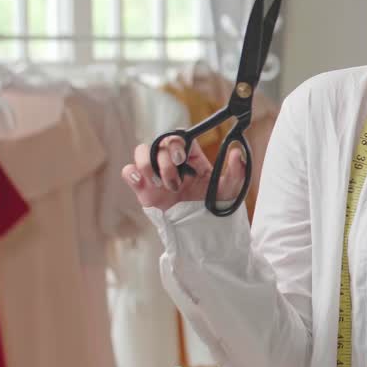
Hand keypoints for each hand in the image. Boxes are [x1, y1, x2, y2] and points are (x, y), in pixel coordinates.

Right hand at [121, 135, 246, 210]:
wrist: (200, 230)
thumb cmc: (215, 205)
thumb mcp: (229, 189)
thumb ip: (236, 171)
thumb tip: (237, 151)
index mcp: (191, 157)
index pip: (180, 136)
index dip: (178, 141)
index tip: (183, 158)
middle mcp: (172, 161)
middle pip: (160, 142)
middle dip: (166, 159)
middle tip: (175, 179)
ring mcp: (156, 174)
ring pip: (142, 151)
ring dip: (148, 165)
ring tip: (162, 185)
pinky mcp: (143, 188)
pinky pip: (129, 172)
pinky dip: (132, 173)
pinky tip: (144, 183)